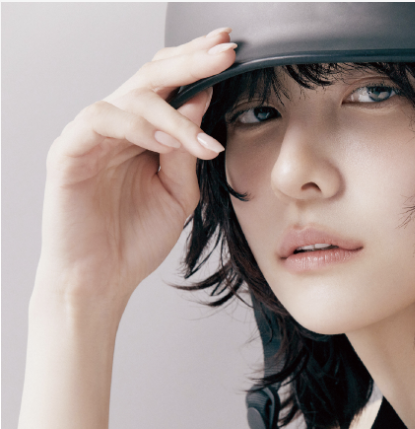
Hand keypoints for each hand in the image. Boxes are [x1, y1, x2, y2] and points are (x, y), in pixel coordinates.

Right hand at [37, 28, 236, 304]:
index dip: (199, 63)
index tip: (232, 50)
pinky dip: (139, 127)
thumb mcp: (180, 192)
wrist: (101, 279)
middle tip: (225, 51)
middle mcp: (119, 126)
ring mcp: (93, 135)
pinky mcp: (70, 150)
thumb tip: (201, 101)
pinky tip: (168, 142)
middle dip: (192, 60)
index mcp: (145, 132)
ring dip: (173, 109)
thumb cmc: (135, 238)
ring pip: (132, 95)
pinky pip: (103, 119)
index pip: (171, 84)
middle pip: (153, 74)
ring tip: (202, 132)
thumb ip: (189, 149)